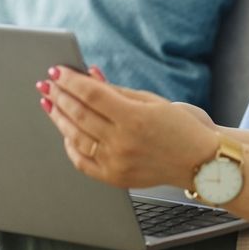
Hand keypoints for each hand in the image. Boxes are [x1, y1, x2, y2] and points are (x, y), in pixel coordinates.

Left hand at [38, 66, 217, 189]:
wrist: (202, 163)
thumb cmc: (182, 128)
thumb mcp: (153, 101)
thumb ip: (118, 91)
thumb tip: (90, 77)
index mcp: (135, 118)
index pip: (92, 95)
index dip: (71, 81)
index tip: (57, 71)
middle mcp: (123, 142)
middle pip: (79, 115)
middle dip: (59, 96)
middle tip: (46, 84)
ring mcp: (117, 163)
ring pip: (75, 137)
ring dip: (58, 118)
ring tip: (50, 103)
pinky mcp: (115, 178)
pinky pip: (82, 161)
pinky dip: (70, 145)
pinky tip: (65, 131)